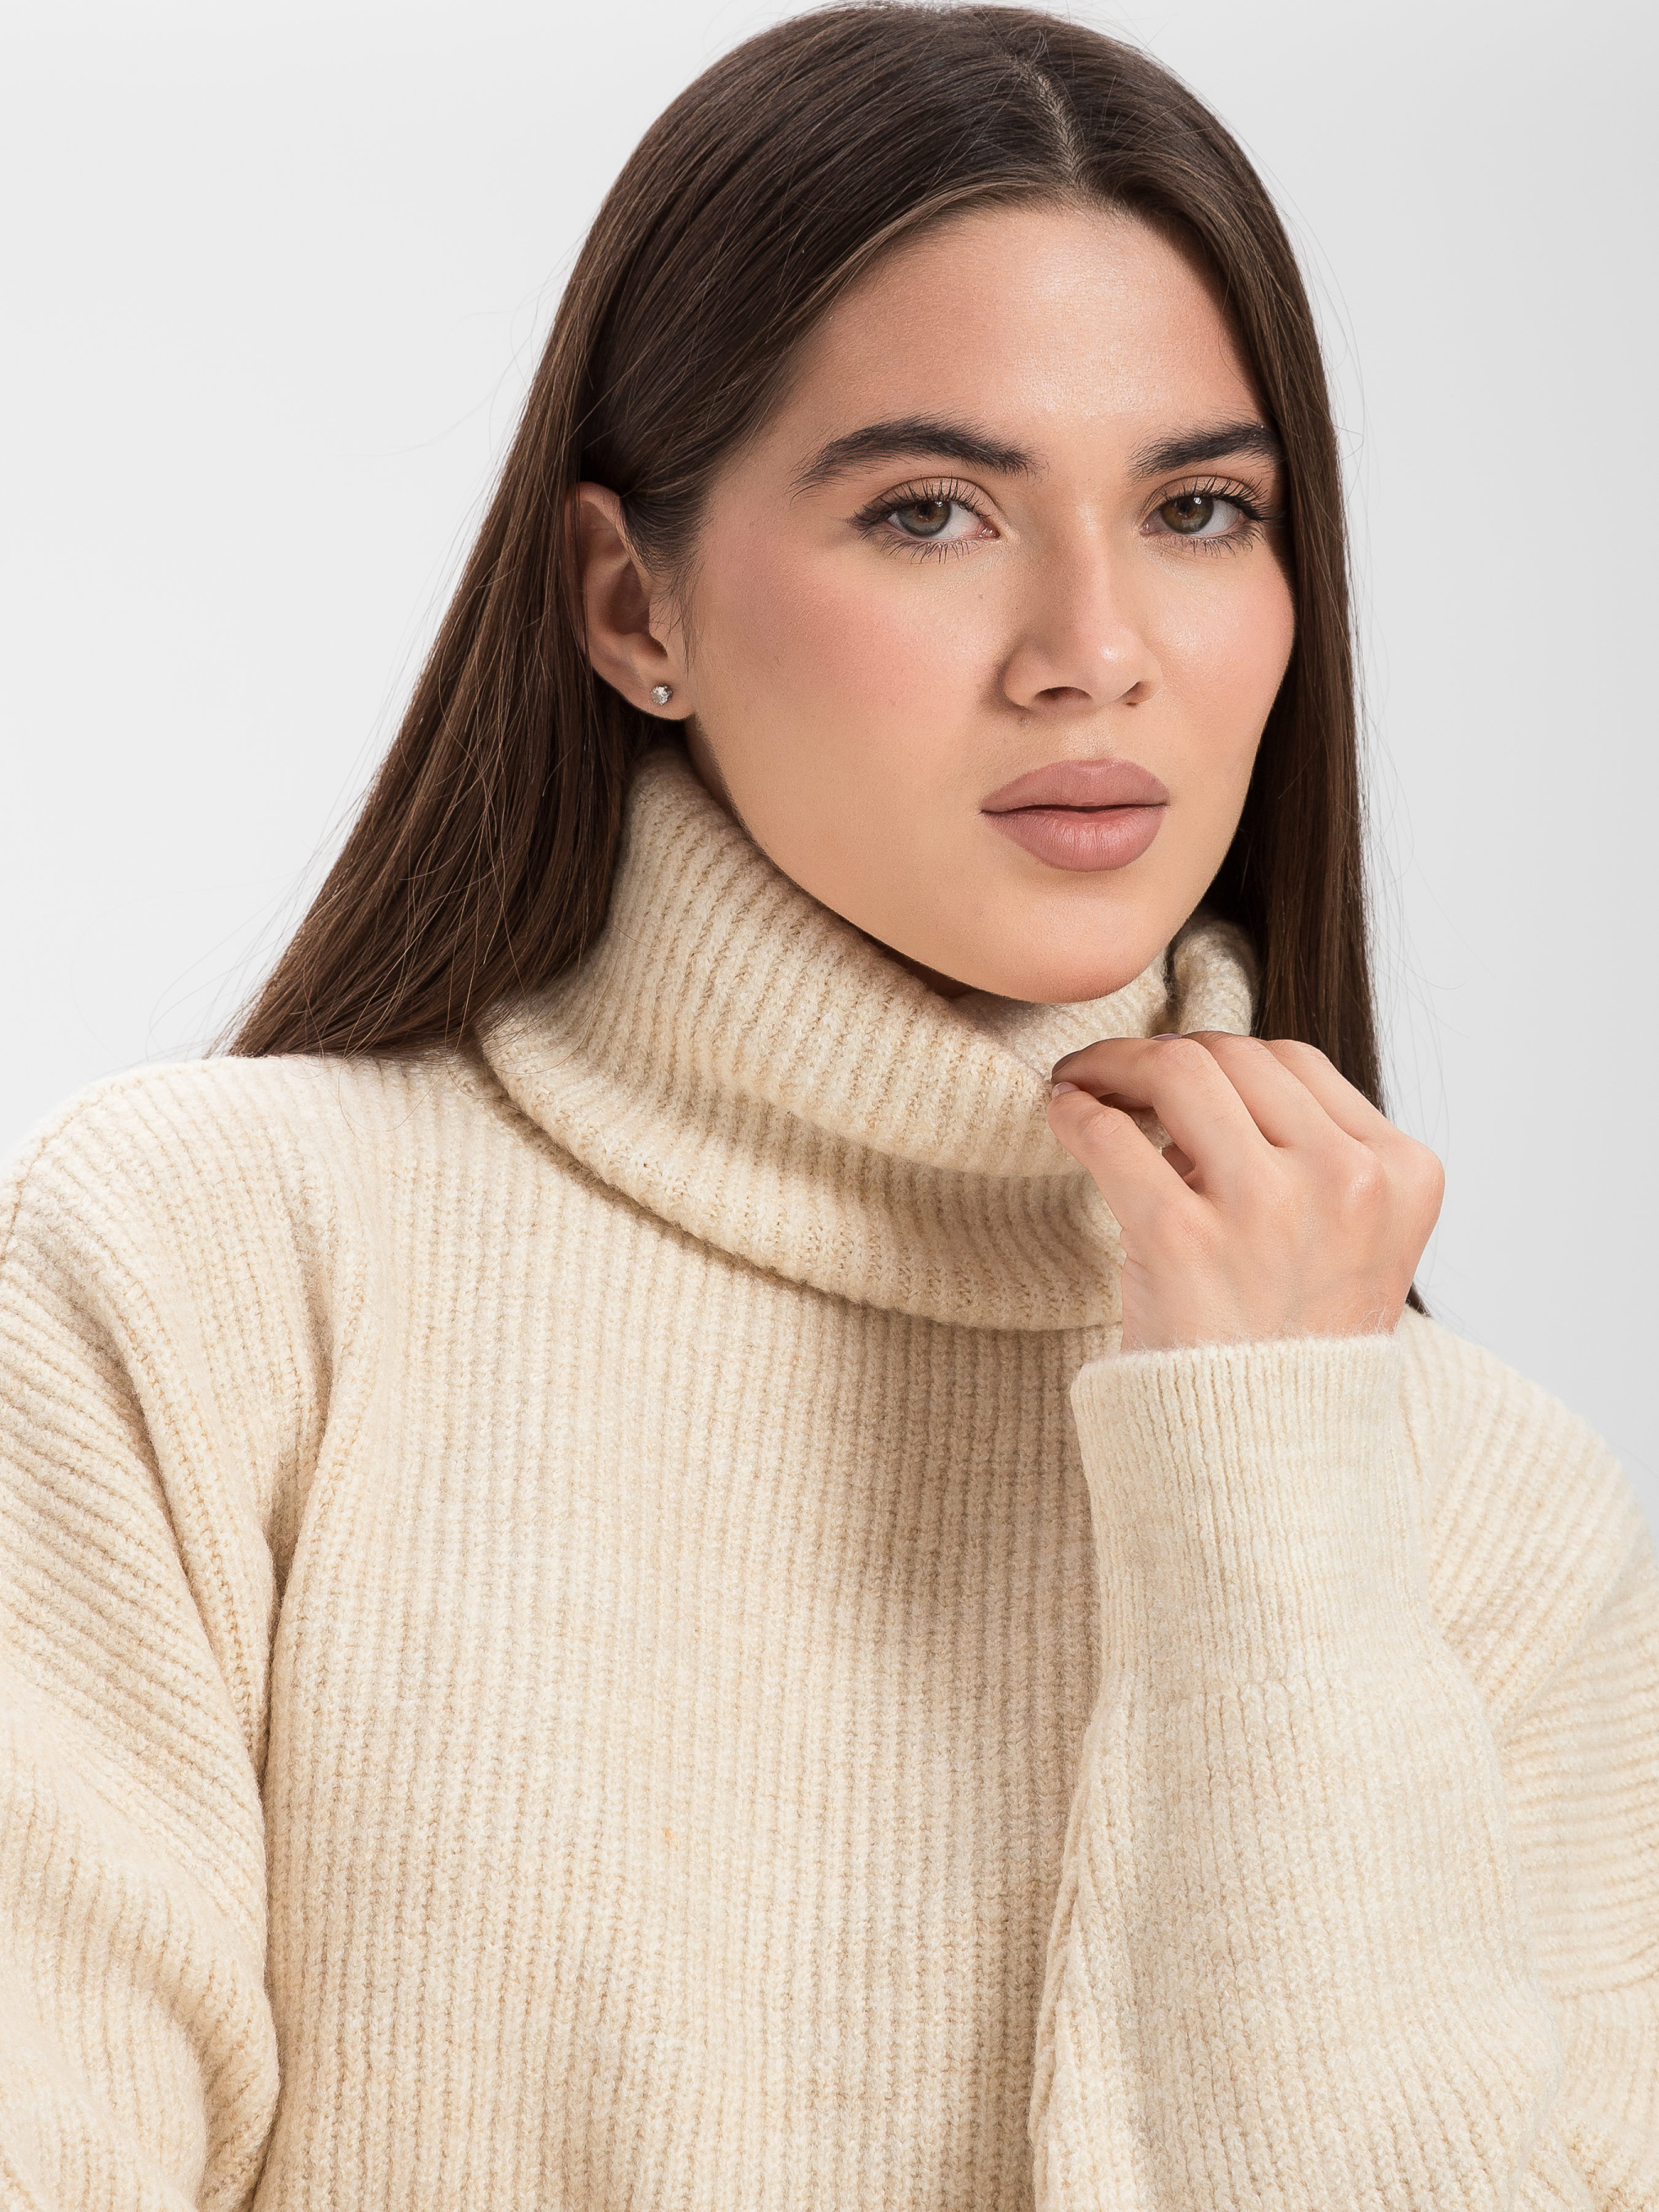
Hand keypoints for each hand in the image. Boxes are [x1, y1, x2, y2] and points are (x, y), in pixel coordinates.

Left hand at [1047, 1033, 1443, 1353]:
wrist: (1268, 1466)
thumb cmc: (1292, 1353)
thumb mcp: (1348, 1244)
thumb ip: (1306, 1157)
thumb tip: (1191, 1077)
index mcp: (1402, 1174)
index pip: (1295, 1063)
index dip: (1222, 1058)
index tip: (1173, 1074)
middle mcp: (1347, 1182)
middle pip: (1234, 1056)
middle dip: (1162, 1054)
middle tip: (1111, 1071)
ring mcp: (1267, 1210)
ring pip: (1178, 1072)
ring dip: (1113, 1064)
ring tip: (1079, 1080)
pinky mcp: (1183, 1243)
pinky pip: (1110, 1136)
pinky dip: (1074, 1110)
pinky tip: (1059, 1112)